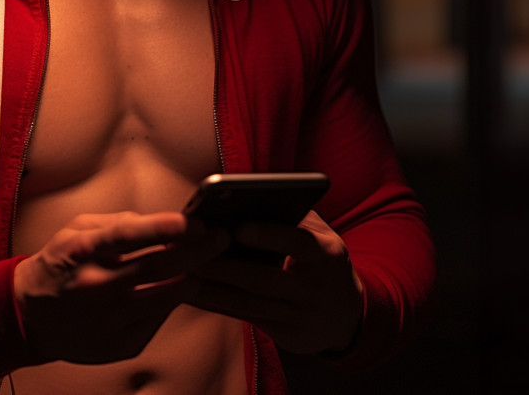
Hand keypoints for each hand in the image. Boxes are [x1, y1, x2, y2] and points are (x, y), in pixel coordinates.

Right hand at [14, 211, 228, 364]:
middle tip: (220, 238)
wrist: (30, 315)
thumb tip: (159, 221)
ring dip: (192, 279)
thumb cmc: (59, 263)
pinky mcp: (119, 345)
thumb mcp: (76, 229)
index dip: (164, 228)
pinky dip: (171, 302)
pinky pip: (157, 320)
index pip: (128, 235)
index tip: (195, 222)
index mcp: (83, 251)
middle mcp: (96, 286)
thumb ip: (116, 222)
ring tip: (209, 264)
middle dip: (195, 252)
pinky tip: (180, 288)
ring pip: (164, 299)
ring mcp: (109, 320)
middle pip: (156, 268)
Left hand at [187, 210, 363, 354]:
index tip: (237, 228)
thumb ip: (292, 214)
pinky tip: (189, 291)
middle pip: (262, 278)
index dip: (267, 235)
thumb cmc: (321, 260)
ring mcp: (299, 315)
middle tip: (190, 250)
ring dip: (210, 287)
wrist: (346, 314)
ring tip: (182, 268)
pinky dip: (214, 304)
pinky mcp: (285, 335)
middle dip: (223, 266)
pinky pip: (243, 317)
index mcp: (324, 254)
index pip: (296, 241)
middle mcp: (313, 287)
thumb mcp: (320, 235)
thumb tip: (248, 193)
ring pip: (247, 302)